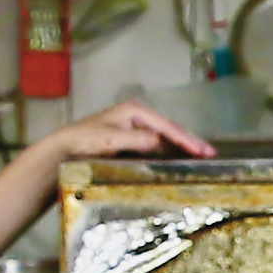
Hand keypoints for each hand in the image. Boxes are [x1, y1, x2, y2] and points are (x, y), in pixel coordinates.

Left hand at [25, 96, 212, 184]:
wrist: (61, 152)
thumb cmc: (83, 142)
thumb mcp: (111, 140)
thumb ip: (137, 140)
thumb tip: (162, 142)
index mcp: (134, 111)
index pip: (167, 127)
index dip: (187, 139)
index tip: (203, 151)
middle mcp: (137, 117)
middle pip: (170, 130)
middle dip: (189, 142)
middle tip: (210, 155)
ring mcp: (134, 129)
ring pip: (165, 138)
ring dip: (181, 148)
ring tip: (201, 158)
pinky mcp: (130, 141)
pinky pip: (156, 146)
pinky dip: (169, 152)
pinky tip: (179, 161)